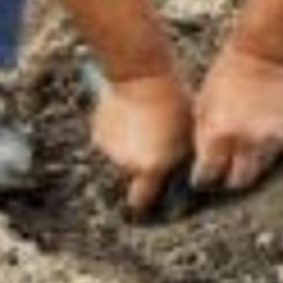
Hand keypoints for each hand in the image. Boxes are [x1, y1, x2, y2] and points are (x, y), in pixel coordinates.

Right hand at [92, 72, 192, 212]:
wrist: (141, 76)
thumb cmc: (173, 104)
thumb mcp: (185, 137)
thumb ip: (177, 163)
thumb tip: (180, 181)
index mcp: (150, 168)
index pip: (140, 203)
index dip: (144, 205)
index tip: (147, 204)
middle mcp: (125, 166)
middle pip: (127, 184)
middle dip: (135, 177)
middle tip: (146, 160)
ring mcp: (109, 151)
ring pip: (117, 163)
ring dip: (126, 156)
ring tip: (140, 134)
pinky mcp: (97, 134)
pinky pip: (108, 145)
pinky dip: (116, 140)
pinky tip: (128, 122)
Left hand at [193, 46, 282, 191]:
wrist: (264, 56)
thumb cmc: (225, 76)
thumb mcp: (203, 106)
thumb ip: (203, 138)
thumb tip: (201, 163)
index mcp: (217, 136)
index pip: (207, 176)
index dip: (202, 179)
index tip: (200, 178)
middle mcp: (243, 144)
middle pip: (235, 183)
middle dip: (226, 181)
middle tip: (221, 176)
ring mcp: (266, 143)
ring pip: (256, 174)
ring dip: (246, 171)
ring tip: (237, 164)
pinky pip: (271, 160)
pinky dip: (262, 159)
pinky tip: (254, 150)